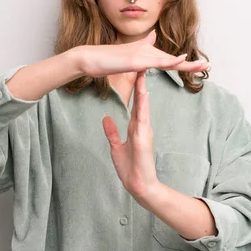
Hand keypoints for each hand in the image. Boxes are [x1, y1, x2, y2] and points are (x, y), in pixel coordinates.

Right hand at [75, 29, 209, 77]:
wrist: (92, 59)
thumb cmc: (108, 59)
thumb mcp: (127, 55)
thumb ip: (141, 46)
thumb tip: (152, 35)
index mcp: (147, 54)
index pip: (169, 60)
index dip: (185, 64)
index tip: (200, 66)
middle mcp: (147, 51)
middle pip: (173, 60)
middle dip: (191, 64)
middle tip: (208, 66)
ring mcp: (142, 55)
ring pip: (168, 60)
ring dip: (187, 64)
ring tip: (202, 66)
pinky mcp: (136, 60)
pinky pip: (155, 62)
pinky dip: (169, 61)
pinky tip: (181, 60)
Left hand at [102, 70, 158, 200]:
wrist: (139, 185)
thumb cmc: (130, 168)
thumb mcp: (116, 147)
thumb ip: (112, 132)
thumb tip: (106, 117)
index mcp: (135, 127)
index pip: (135, 104)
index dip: (134, 89)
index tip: (134, 74)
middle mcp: (141, 126)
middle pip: (141, 101)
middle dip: (140, 84)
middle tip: (141, 65)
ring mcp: (144, 132)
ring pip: (143, 107)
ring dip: (143, 91)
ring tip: (142, 75)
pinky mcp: (143, 139)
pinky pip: (142, 120)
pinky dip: (143, 108)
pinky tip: (143, 97)